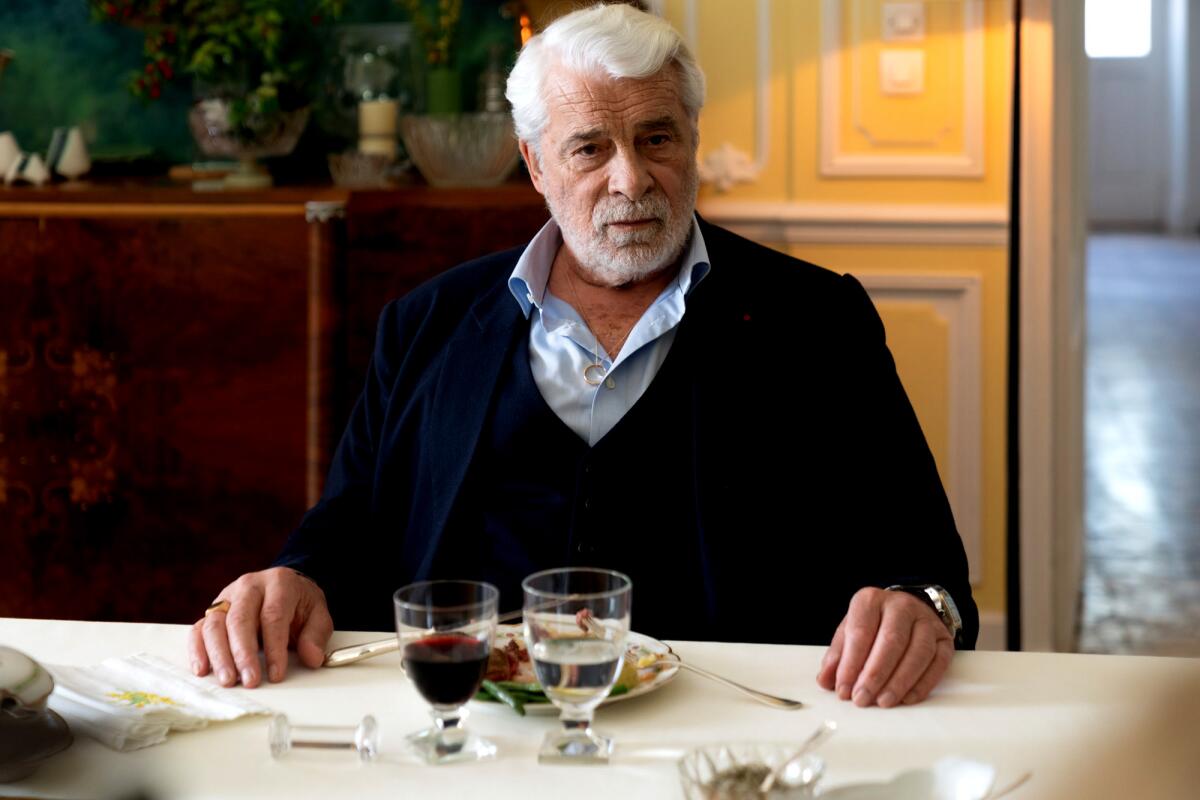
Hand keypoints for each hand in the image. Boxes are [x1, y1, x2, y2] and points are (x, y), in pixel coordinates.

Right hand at [189, 567, 332, 687]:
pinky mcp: (212, 610)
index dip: (274, 647)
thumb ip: (316, 636)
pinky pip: (199, 629)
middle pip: (240, 619)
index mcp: (279, 583)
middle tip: (249, 681)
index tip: (276, 674)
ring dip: (219, 656)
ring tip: (227, 680)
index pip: (273, 616)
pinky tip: (202, 669)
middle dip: (243, 654)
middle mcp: (249, 586)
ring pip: (215, 625)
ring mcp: (227, 597)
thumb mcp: (318, 614)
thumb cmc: (300, 604)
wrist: (284, 587)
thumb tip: (312, 658)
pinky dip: (197, 650)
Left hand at [816, 587, 952, 707]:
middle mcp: (900, 606)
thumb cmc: (873, 624)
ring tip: (883, 702)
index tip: (843, 688)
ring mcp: (926, 621)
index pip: (860, 632)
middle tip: (862, 698)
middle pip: (890, 641)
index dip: (850, 663)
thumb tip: (826, 681)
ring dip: (899, 682)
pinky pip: (937, 663)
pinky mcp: (944, 639)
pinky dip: (922, 684)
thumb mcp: (849, 632)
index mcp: (871, 600)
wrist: (906, 612)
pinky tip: (907, 699)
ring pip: (917, 653)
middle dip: (874, 675)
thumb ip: (837, 655)